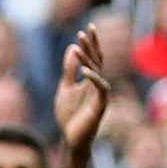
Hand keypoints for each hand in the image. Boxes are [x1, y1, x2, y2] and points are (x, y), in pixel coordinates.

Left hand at [54, 32, 108, 157]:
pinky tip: (84, 69)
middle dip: (93, 45)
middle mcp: (97, 85)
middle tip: (88, 29)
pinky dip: (93, 78)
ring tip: (78, 47)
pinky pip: (101, 88)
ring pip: (98, 72)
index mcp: (90, 80)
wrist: (70, 139)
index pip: (93, 58)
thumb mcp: (65, 88)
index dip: (90, 44)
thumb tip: (72, 48)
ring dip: (88, 59)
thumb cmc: (69, 116)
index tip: (86, 28)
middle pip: (98, 60)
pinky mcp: (100, 106)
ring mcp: (100, 95)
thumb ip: (69, 70)